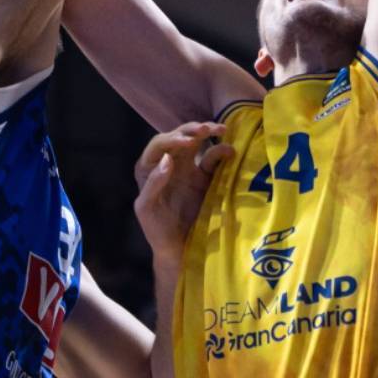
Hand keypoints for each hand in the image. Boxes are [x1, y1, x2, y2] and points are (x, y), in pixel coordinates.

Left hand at [132, 122, 231, 258]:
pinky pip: (213, 159)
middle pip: (179, 137)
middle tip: (206, 128)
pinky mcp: (204, 177)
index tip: (187, 142)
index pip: (159, 145)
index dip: (172, 139)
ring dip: (208, 133)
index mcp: (149, 169)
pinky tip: (230, 151)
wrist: (180, 248)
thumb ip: (153, 183)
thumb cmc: (157, 230)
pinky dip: (221, 151)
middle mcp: (168, 164)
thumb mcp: (147, 209)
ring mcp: (187, 169)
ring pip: (197, 143)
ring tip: (221, 129)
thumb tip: (168, 159)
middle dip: (192, 129)